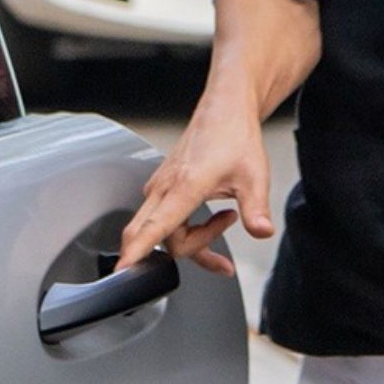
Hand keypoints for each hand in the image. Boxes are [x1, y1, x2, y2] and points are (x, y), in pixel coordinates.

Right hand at [113, 99, 273, 278]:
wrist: (224, 112)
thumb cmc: (234, 137)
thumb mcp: (255, 177)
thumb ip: (256, 209)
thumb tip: (262, 231)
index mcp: (184, 185)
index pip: (154, 227)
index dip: (136, 252)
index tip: (122, 271)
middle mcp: (163, 188)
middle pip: (159, 240)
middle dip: (192, 252)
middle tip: (224, 257)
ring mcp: (159, 187)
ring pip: (163, 233)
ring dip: (195, 241)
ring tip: (227, 220)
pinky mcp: (162, 188)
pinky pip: (164, 221)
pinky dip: (188, 231)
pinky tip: (212, 221)